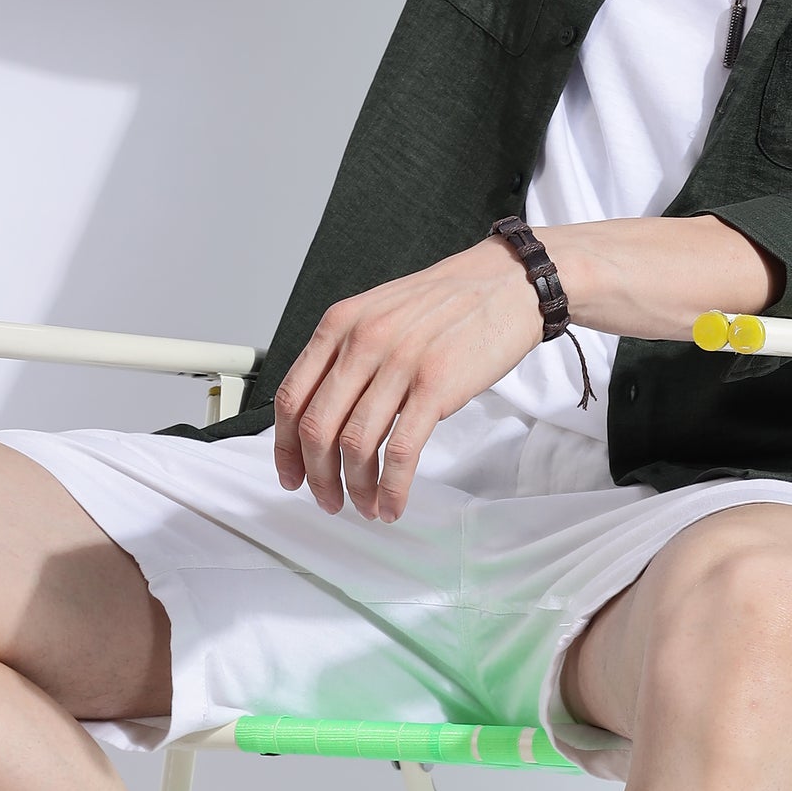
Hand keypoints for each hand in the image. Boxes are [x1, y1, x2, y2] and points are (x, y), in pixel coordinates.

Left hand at [274, 239, 542, 521]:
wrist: (507, 284)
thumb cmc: (448, 303)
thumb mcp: (379, 314)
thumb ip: (346, 355)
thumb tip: (323, 414)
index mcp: (340, 324)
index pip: (290, 397)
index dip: (284, 448)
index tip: (291, 474)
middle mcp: (362, 341)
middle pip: (317, 428)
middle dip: (317, 477)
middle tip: (327, 500)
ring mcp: (399, 363)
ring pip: (355, 444)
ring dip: (355, 487)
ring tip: (364, 506)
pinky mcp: (436, 385)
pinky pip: (401, 451)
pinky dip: (392, 487)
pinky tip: (393, 502)